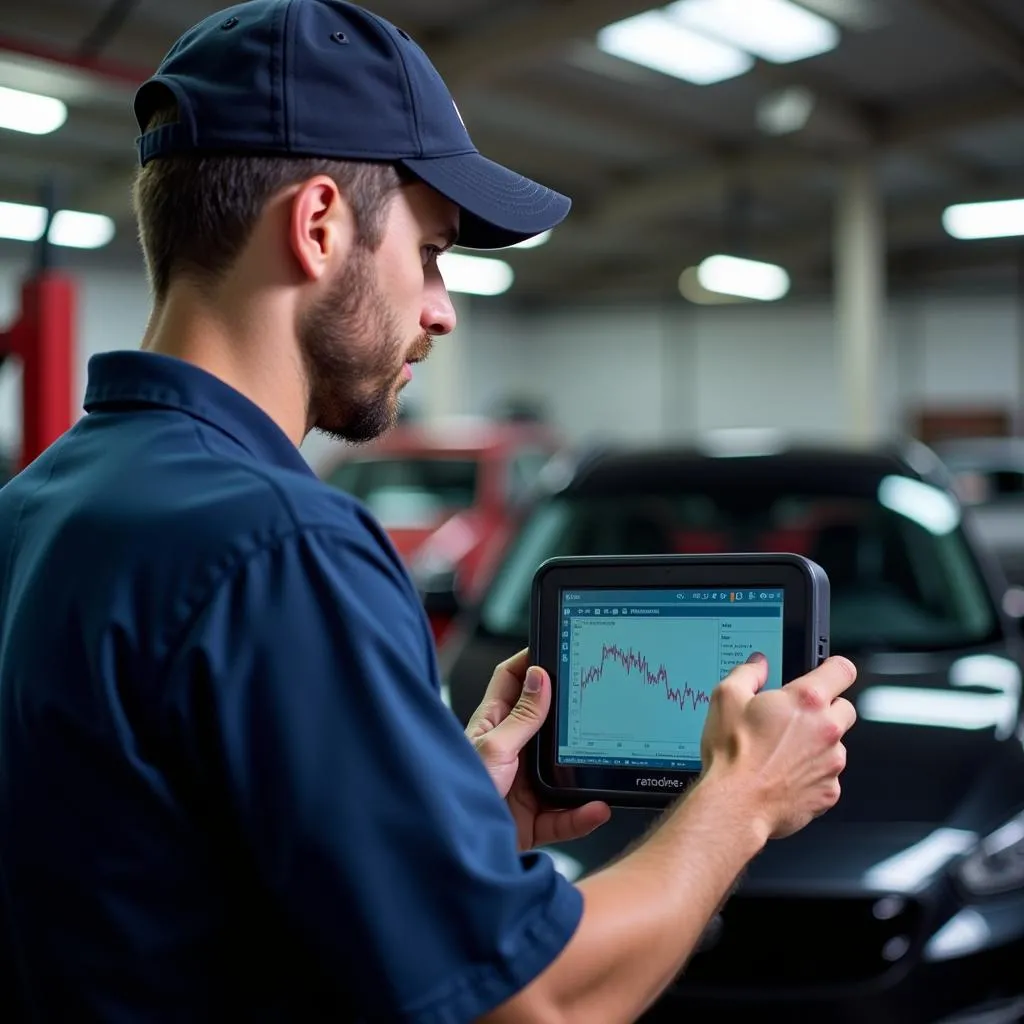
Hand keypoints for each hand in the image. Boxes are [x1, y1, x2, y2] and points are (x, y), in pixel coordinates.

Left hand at [466, 649, 611, 851]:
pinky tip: (596, 808)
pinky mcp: (532, 820)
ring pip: (563, 772)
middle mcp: (510, 751)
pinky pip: (565, 815)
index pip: (512, 681)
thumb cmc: (454, 793)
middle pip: (546, 724)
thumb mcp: (494, 747)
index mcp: (493, 725)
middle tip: (594, 701)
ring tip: (600, 762)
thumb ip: (522, 716)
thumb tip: (540, 677)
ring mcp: (523, 786)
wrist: (450, 852)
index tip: (554, 648)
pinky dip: (582, 814)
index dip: (530, 662)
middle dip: (569, 717)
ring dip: (583, 773)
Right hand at [699, 652, 857, 839]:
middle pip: (845, 708)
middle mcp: (827, 730)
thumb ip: (747, 673)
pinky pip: (828, 777)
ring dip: (818, 744)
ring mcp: (832, 763)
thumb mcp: (726, 697)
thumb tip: (758, 664)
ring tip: (783, 752)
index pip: (842, 670)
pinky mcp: (829, 792)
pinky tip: (785, 775)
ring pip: (836, 745)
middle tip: (795, 718)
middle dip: (825, 709)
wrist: (735, 804)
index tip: (827, 671)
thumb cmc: (732, 754)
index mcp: (806, 700)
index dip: (834, 667)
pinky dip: (812, 775)